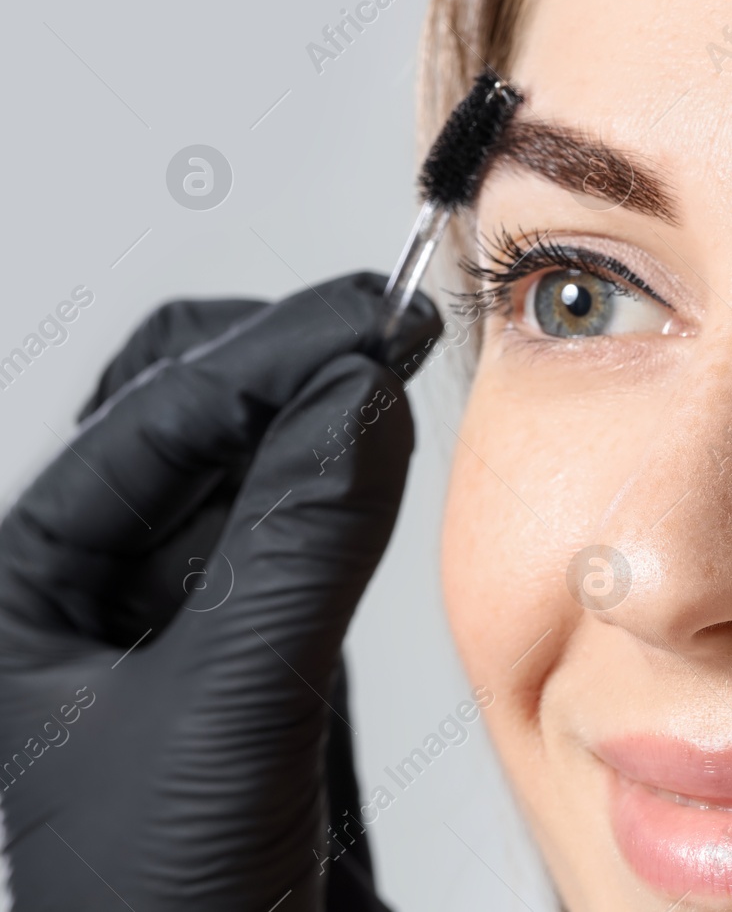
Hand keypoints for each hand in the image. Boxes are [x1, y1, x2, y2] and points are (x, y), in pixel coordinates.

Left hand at [0, 273, 441, 910]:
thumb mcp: (217, 712)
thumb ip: (294, 546)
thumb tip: (357, 399)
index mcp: (23, 589)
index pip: (153, 417)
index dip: (273, 354)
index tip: (373, 317)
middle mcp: (90, 596)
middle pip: (185, 423)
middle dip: (286, 366)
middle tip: (385, 331)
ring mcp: (174, 632)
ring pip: (249, 479)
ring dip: (322, 423)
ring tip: (396, 379)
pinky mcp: (250, 671)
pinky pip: (293, 550)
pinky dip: (348, 499)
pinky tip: (390, 478)